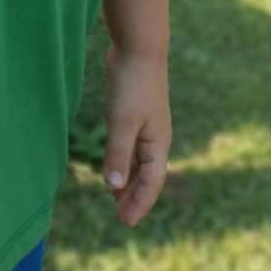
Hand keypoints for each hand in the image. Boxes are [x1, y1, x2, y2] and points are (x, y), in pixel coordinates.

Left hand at [102, 44, 171, 226]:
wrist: (138, 47)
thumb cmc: (133, 85)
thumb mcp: (122, 121)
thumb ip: (118, 153)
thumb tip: (113, 186)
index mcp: (158, 142)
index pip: (152, 182)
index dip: (140, 203)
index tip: (126, 222)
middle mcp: (155, 137)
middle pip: (147, 175)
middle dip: (134, 196)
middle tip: (120, 216)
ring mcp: (145, 124)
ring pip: (137, 160)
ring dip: (127, 179)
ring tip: (114, 198)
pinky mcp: (133, 112)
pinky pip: (129, 145)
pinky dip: (122, 159)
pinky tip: (112, 164)